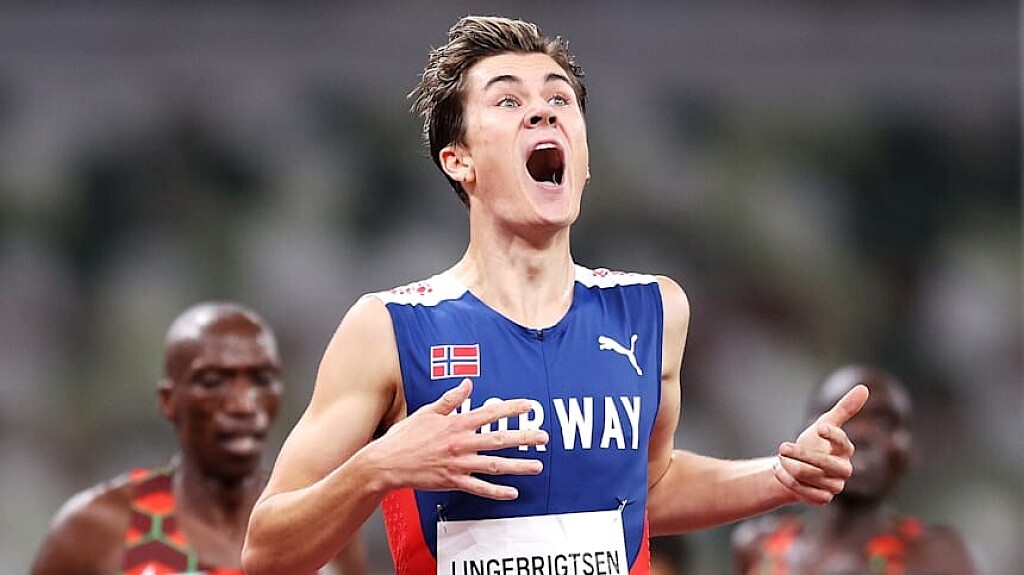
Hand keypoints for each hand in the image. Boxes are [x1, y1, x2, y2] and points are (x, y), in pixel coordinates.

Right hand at [374, 378, 547, 499]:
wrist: (387, 462)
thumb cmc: (405, 437)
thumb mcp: (427, 412)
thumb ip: (450, 400)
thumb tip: (467, 384)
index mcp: (456, 424)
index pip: (490, 413)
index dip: (512, 408)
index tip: (529, 406)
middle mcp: (461, 443)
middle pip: (499, 439)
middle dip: (524, 438)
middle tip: (543, 438)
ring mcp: (458, 464)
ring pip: (494, 465)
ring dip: (518, 465)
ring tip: (536, 466)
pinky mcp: (452, 481)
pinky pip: (479, 488)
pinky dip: (497, 491)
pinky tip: (512, 492)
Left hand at [773, 384, 868, 503]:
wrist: (797, 466)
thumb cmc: (815, 442)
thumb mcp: (826, 423)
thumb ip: (845, 408)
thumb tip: (864, 387)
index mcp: (846, 449)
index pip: (842, 442)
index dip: (833, 435)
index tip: (820, 428)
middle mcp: (844, 469)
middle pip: (824, 463)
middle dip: (800, 454)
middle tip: (782, 446)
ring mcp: (835, 486)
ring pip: (809, 476)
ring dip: (789, 466)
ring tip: (780, 458)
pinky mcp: (822, 499)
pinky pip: (803, 491)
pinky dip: (786, 479)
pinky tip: (779, 471)